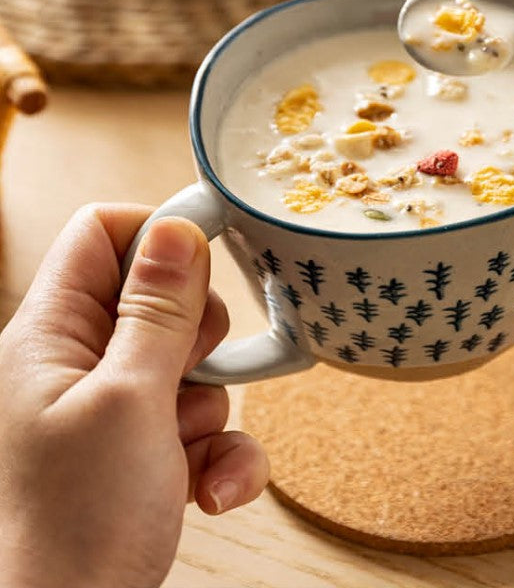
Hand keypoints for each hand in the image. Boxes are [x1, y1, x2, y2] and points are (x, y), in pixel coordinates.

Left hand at [0, 206, 268, 587]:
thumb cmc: (71, 526)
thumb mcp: (129, 400)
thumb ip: (158, 310)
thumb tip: (180, 226)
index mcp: (53, 335)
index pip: (102, 235)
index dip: (158, 233)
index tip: (214, 250)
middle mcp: (81, 365)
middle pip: (161, 300)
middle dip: (198, 337)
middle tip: (189, 370)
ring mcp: (115, 411)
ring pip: (192, 368)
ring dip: (213, 409)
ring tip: (185, 453)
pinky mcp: (146, 453)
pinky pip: (204, 428)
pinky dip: (221, 457)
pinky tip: (211, 492)